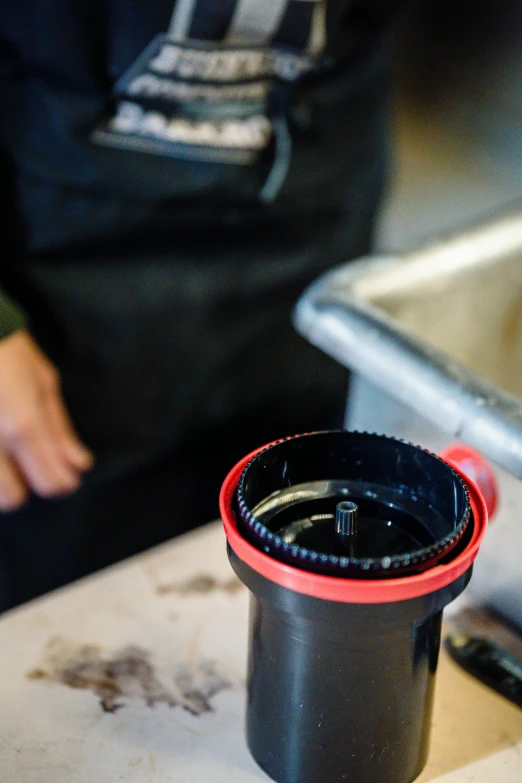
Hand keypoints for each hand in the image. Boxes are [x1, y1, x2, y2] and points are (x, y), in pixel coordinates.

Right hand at [0, 329, 92, 510]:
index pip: (50, 483)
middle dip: (24, 487)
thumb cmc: (10, 350)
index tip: (65, 475)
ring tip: (7, 457)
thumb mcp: (45, 383)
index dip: (63, 483)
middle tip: (28, 465)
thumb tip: (79, 465)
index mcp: (22, 425)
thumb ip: (60, 430)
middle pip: (11, 499)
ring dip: (1, 482)